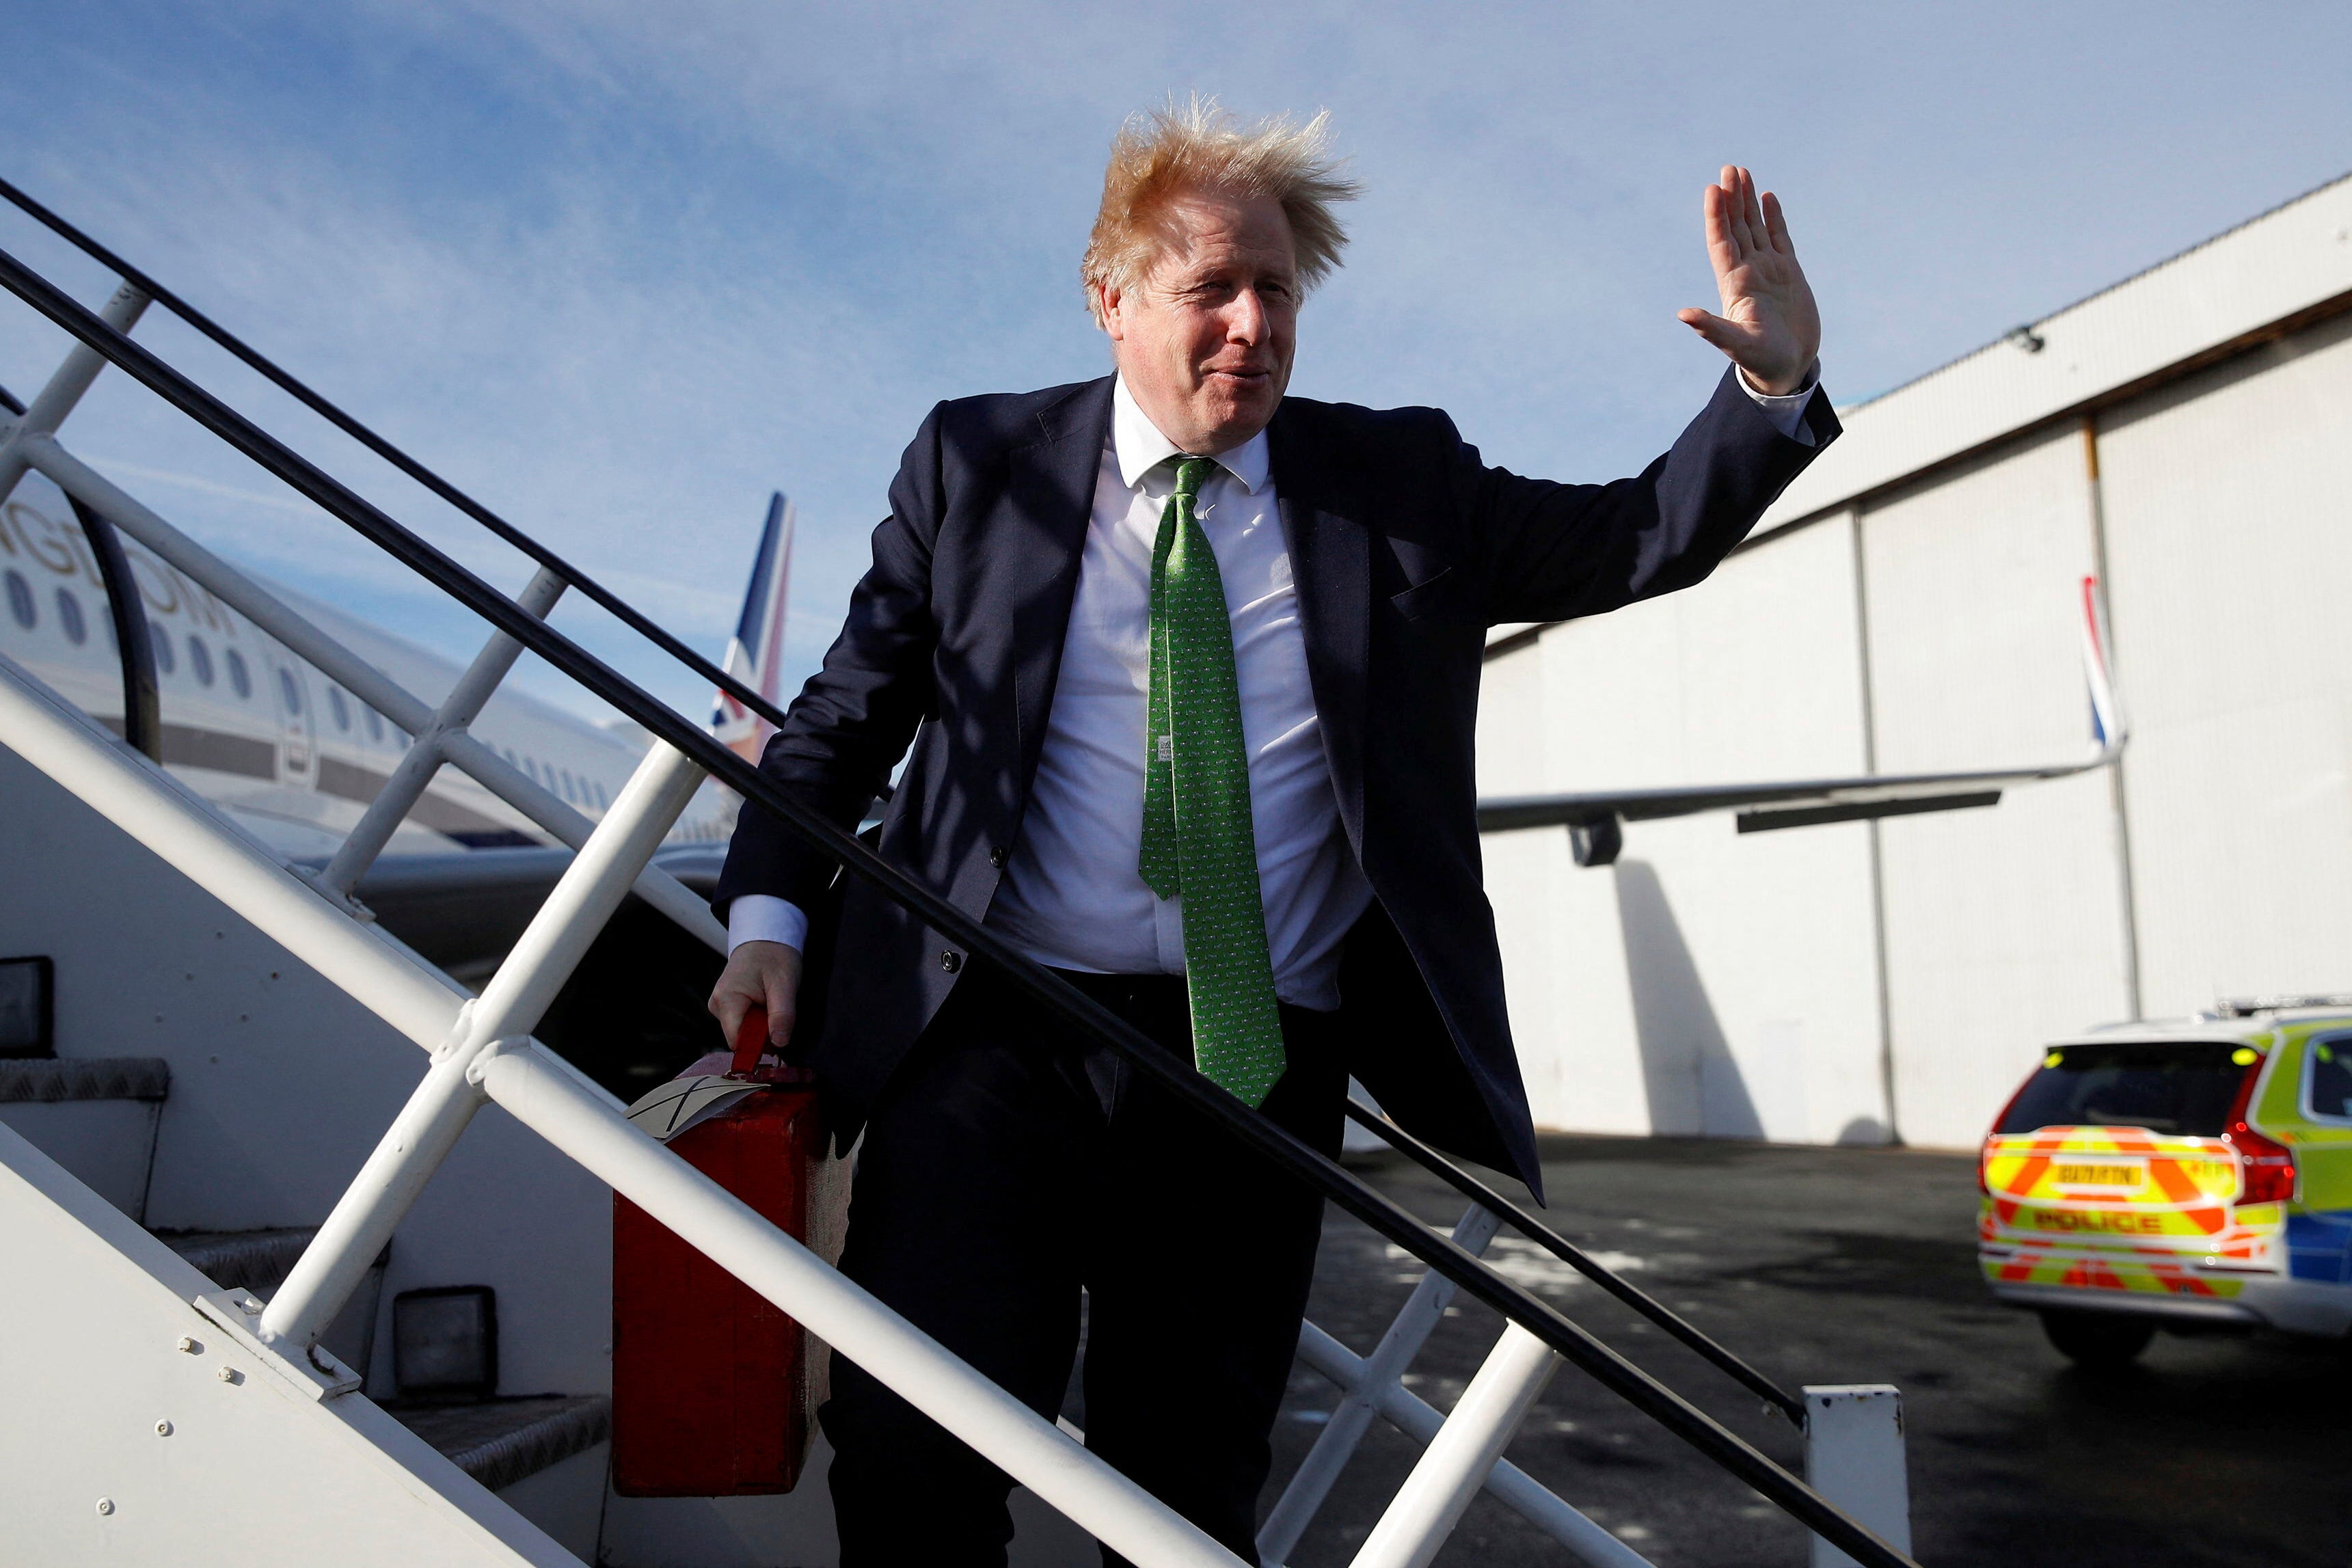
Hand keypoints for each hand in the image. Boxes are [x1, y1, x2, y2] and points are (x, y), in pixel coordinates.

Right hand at [707, 940, 802, 1053]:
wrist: (765, 938)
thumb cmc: (773, 955)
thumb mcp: (785, 984)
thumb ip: (782, 1014)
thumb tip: (779, 1042)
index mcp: (726, 999)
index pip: (737, 1041)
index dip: (759, 1045)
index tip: (777, 1038)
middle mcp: (717, 1005)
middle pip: (740, 1038)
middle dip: (762, 1034)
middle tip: (778, 1014)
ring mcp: (720, 1006)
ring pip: (743, 1032)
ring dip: (761, 1026)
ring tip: (772, 1004)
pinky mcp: (726, 1006)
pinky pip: (743, 1023)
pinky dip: (758, 1020)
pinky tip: (765, 1004)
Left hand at [1677, 166, 1820, 396]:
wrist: (1787, 369)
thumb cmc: (1760, 361)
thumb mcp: (1735, 345)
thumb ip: (1711, 328)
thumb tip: (1683, 315)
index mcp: (1734, 284)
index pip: (1721, 242)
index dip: (1716, 217)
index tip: (1712, 189)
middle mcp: (1748, 272)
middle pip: (1737, 227)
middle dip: (1732, 199)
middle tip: (1729, 168)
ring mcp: (1769, 270)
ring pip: (1756, 228)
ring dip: (1748, 202)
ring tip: (1742, 173)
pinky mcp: (1789, 273)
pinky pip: (1780, 238)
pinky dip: (1774, 218)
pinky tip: (1768, 197)